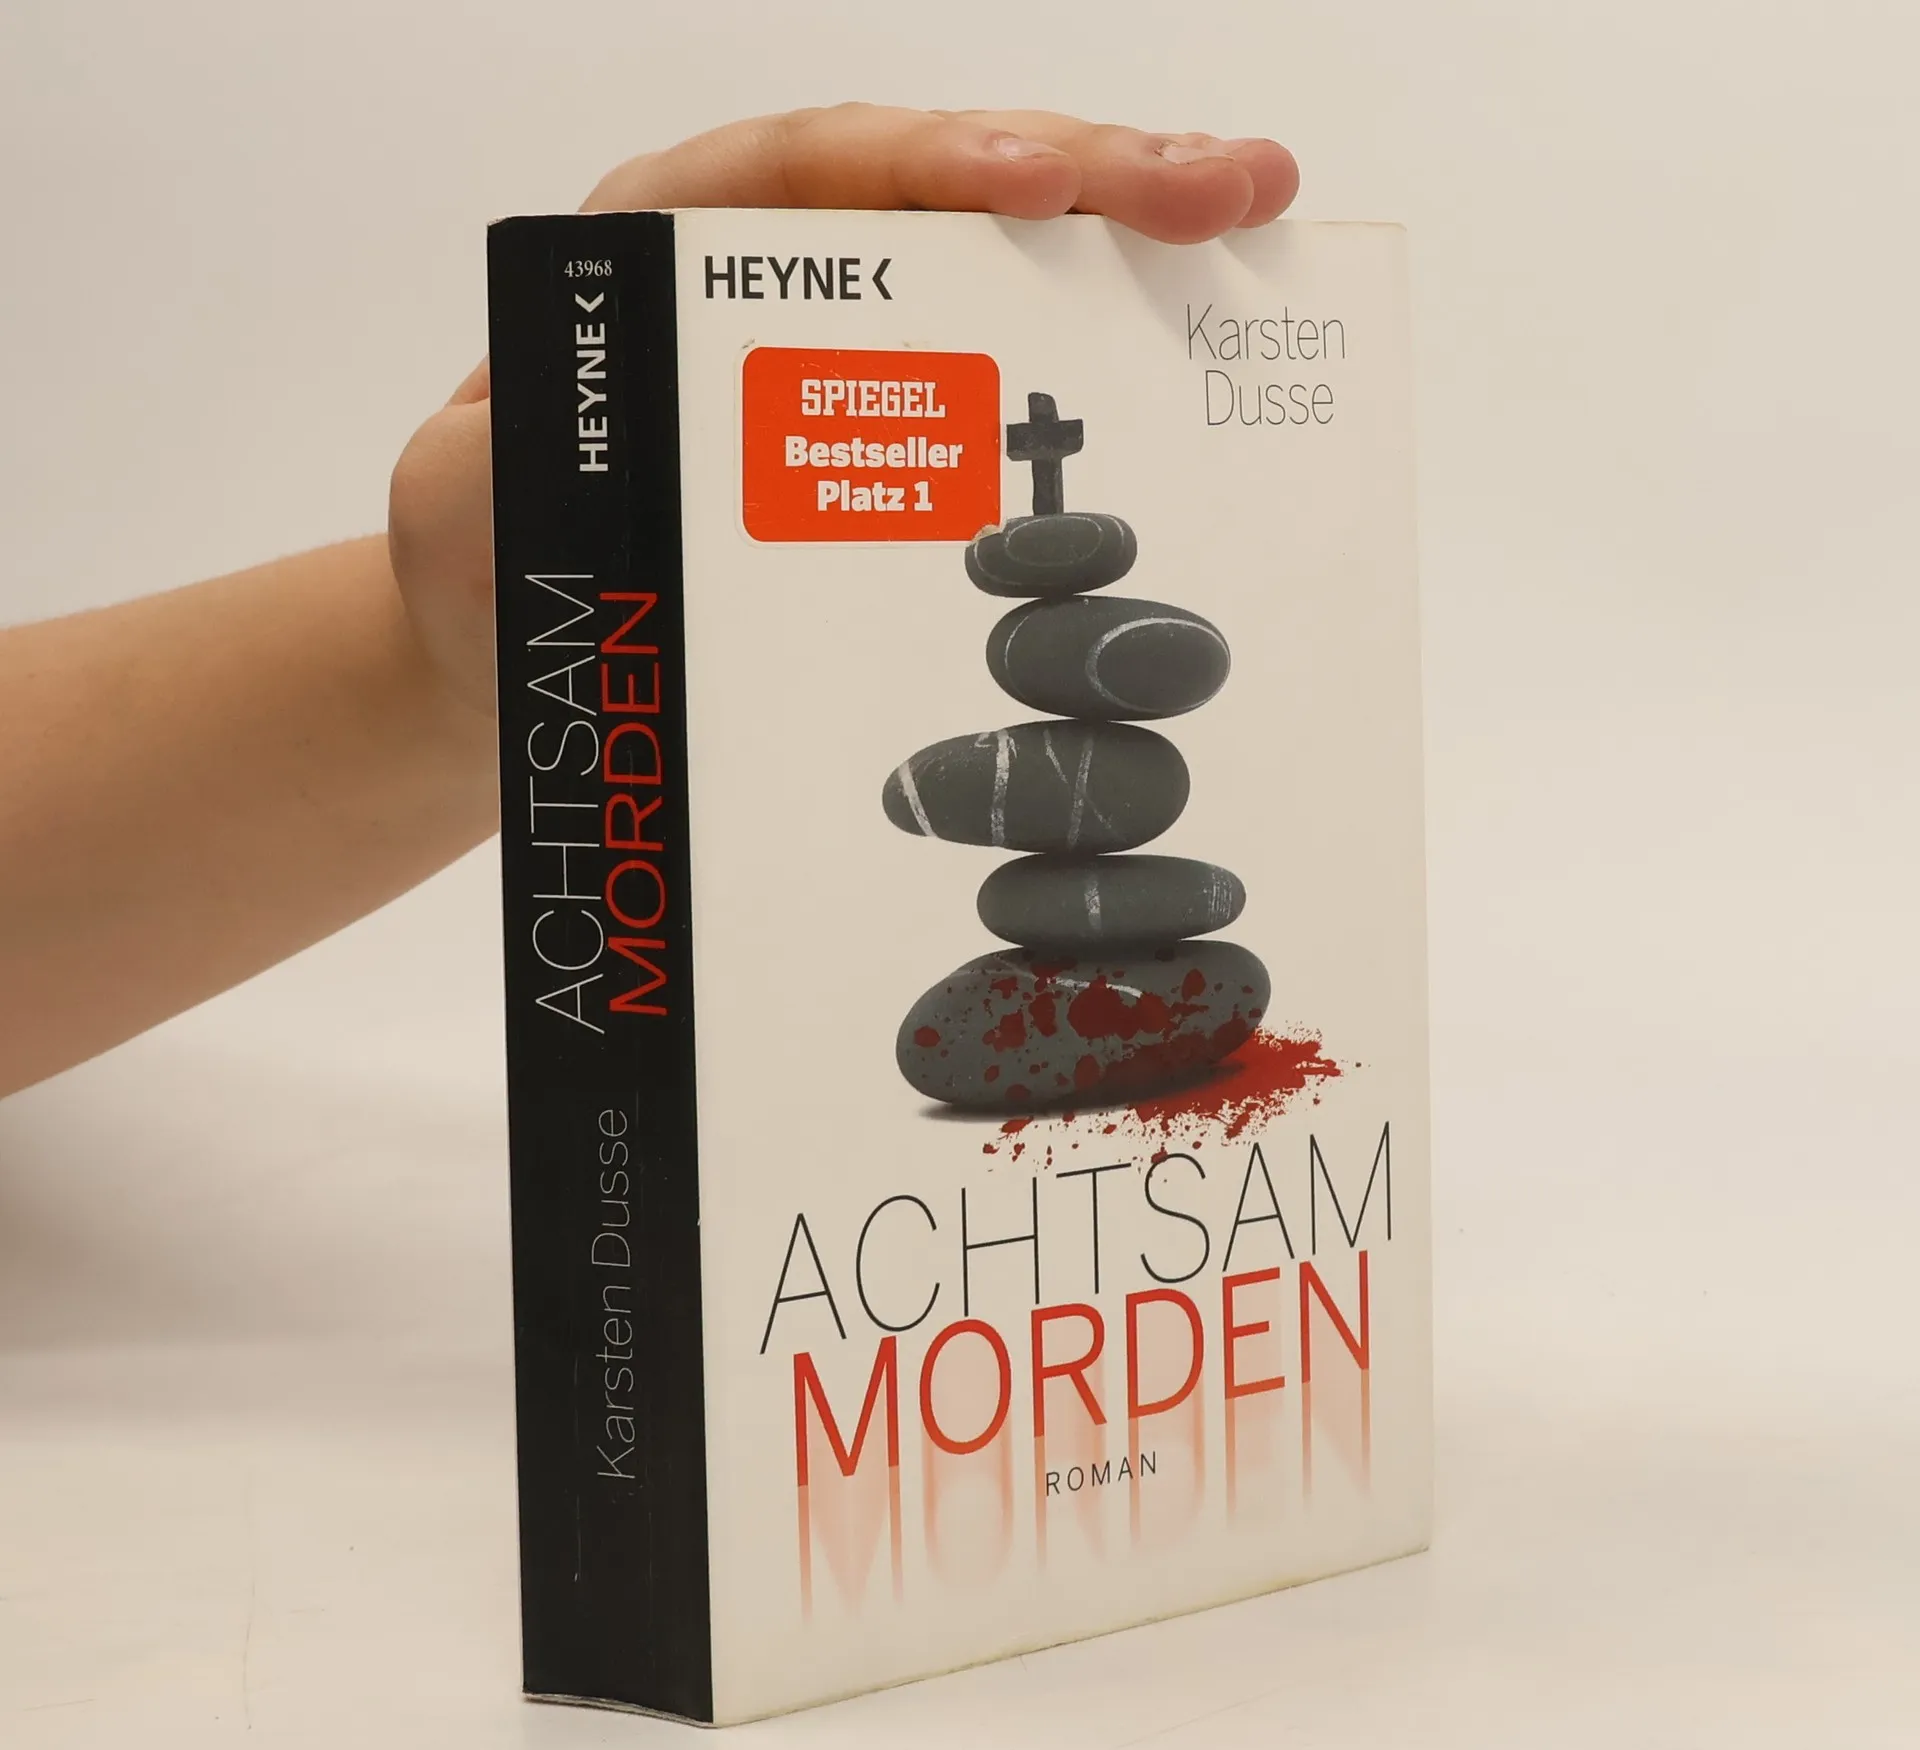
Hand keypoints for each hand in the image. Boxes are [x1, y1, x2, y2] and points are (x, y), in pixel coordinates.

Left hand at [389, 106, 1298, 712]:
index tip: (1036, 186)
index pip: (810, 175)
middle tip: (1228, 185)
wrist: (522, 662)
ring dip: (1127, 238)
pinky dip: (1100, 349)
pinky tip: (1189, 339)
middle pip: (941, 193)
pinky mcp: (895, 437)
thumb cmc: (495, 574)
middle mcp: (773, 282)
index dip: (931, 167)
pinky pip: (1006, 372)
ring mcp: (847, 357)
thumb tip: (588, 450)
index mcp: (666, 260)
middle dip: (1090, 174)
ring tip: (1248, 216)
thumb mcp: (465, 517)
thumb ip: (499, 471)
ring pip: (996, 268)